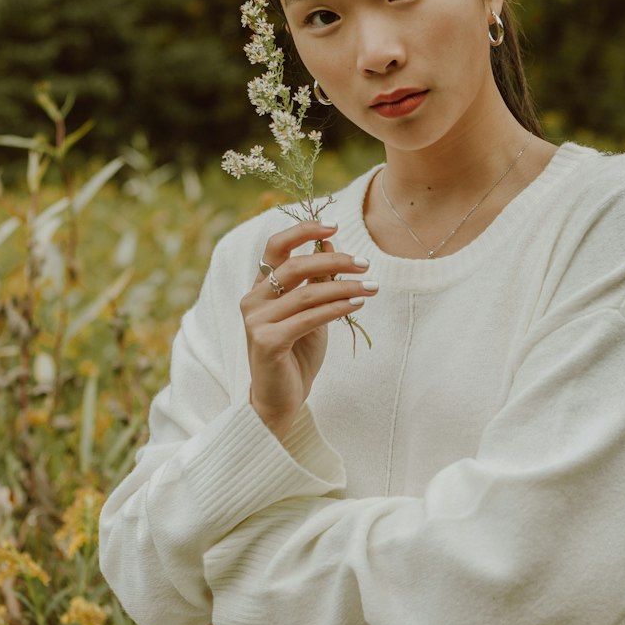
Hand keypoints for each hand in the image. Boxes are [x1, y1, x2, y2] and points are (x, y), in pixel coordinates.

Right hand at [241, 220, 376, 438]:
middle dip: (334, 260)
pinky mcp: (267, 342)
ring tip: (371, 286)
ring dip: (344, 287)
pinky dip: (336, 308)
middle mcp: (252, 300)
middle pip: (294, 266)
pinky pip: (309, 318)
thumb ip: (317, 280)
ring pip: (307, 293)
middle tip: (364, 263)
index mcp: (260, 288)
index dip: (303, 231)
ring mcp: (256, 321)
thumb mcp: (311, 311)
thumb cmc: (297, 353)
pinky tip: (357, 303)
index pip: (276, 247)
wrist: (281, 399)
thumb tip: (331, 242)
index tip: (334, 225)